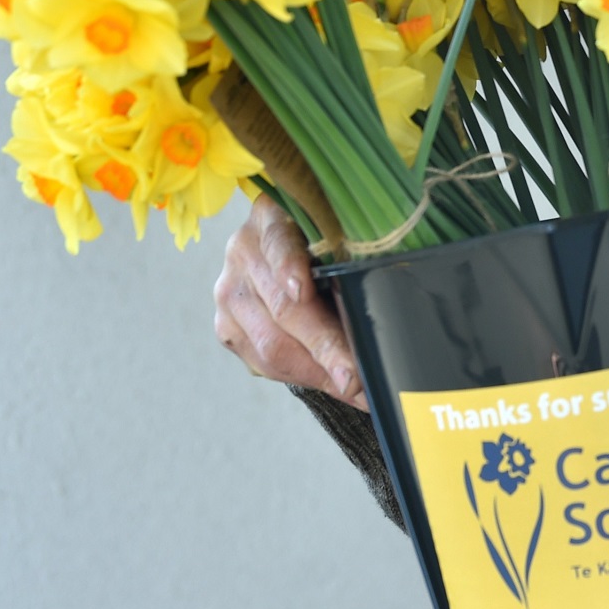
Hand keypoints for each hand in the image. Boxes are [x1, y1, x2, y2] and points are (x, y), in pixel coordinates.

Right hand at [213, 195, 363, 408]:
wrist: (280, 251)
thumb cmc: (323, 244)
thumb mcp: (335, 236)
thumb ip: (348, 257)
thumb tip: (382, 305)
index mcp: (271, 219)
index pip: (279, 243)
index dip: (289, 266)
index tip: (302, 290)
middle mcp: (242, 253)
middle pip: (283, 308)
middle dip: (325, 348)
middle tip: (357, 377)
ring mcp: (229, 292)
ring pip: (270, 344)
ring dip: (317, 373)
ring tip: (356, 389)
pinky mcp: (226, 328)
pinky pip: (263, 363)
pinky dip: (304, 378)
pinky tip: (334, 385)